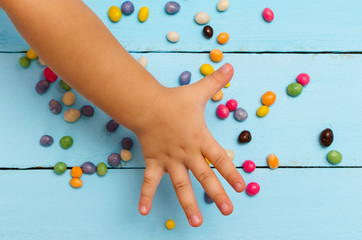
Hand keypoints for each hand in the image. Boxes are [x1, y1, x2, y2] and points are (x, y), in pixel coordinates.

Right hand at [135, 63, 244, 226]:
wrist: (147, 105)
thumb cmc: (174, 100)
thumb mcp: (198, 91)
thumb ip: (216, 81)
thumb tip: (231, 65)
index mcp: (200, 139)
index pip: (220, 158)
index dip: (232, 173)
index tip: (242, 188)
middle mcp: (187, 153)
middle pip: (205, 176)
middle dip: (217, 193)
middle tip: (228, 210)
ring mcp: (170, 160)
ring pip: (181, 185)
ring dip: (188, 203)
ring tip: (197, 222)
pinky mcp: (155, 162)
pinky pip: (149, 181)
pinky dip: (146, 196)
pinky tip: (144, 212)